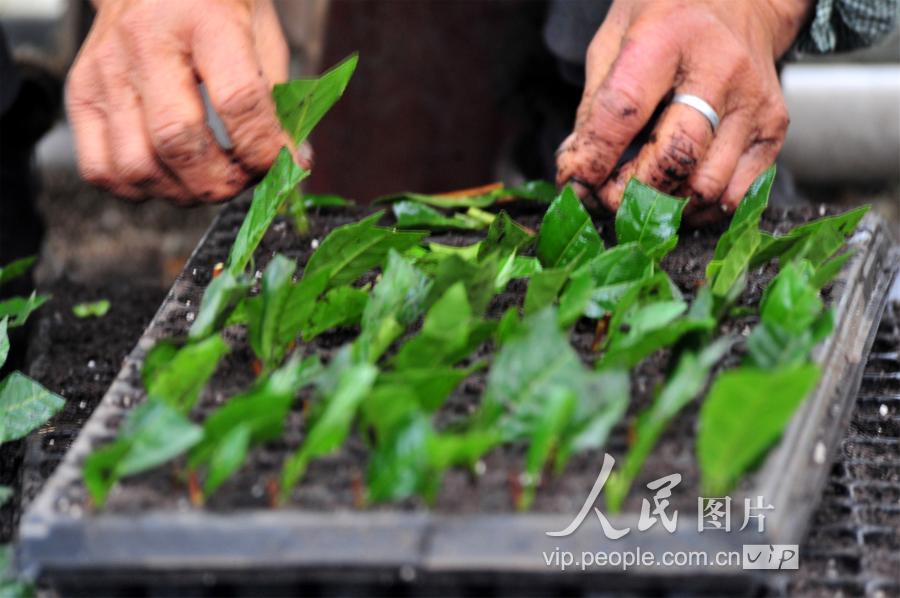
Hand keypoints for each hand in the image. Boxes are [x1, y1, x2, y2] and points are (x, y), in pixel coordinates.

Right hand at [66, 0, 309, 203]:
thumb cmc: (215, 3)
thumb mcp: (260, 34)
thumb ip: (276, 100)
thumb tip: (294, 164)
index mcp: (204, 18)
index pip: (238, 100)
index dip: (265, 148)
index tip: (286, 165)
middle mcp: (145, 41)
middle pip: (178, 141)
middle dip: (222, 182)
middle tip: (245, 180)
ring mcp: (105, 68)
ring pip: (136, 165)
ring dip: (183, 193)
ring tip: (209, 180)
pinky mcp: (80, 91)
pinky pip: (101, 168)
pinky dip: (139, 190)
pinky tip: (169, 177)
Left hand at [555, 0, 810, 224]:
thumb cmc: (669, 17)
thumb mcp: (616, 39)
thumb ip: (595, 106)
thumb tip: (579, 171)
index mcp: (668, 36)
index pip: (623, 110)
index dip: (593, 157)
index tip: (574, 182)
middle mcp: (720, 68)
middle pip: (675, 156)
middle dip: (631, 192)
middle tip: (606, 198)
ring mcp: (753, 101)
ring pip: (708, 184)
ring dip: (666, 207)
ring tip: (642, 199)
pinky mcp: (774, 127)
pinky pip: (739, 192)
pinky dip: (703, 209)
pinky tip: (680, 197)